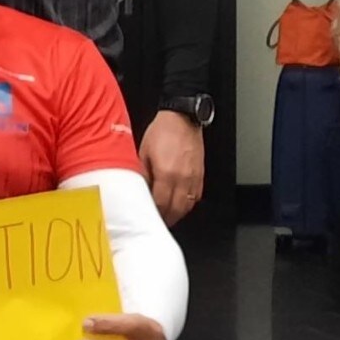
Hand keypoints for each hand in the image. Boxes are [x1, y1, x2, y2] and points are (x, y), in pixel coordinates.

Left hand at [139, 111, 204, 225]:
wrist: (183, 118)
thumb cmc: (162, 131)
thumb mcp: (143, 152)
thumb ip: (142, 173)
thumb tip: (138, 189)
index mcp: (167, 173)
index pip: (161, 204)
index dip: (154, 213)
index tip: (147, 216)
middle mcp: (183, 179)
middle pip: (176, 209)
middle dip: (166, 218)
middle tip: (156, 221)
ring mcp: (194, 177)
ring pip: (188, 206)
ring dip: (177, 213)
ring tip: (167, 216)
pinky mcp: (201, 174)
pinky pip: (196, 196)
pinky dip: (187, 204)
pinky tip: (179, 204)